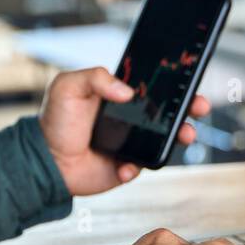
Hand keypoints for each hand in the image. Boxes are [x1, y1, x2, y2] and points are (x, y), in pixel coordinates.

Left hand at [38, 66, 210, 195]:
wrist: (45, 161)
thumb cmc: (55, 120)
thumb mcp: (68, 87)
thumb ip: (96, 78)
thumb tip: (126, 91)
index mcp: (119, 95)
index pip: (152, 87)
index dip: (173, 84)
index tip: (189, 82)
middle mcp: (129, 118)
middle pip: (168, 112)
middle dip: (189, 109)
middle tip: (199, 107)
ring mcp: (131, 142)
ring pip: (165, 138)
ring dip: (180, 136)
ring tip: (185, 136)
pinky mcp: (127, 166)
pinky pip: (143, 165)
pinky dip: (138, 166)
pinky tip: (125, 166)